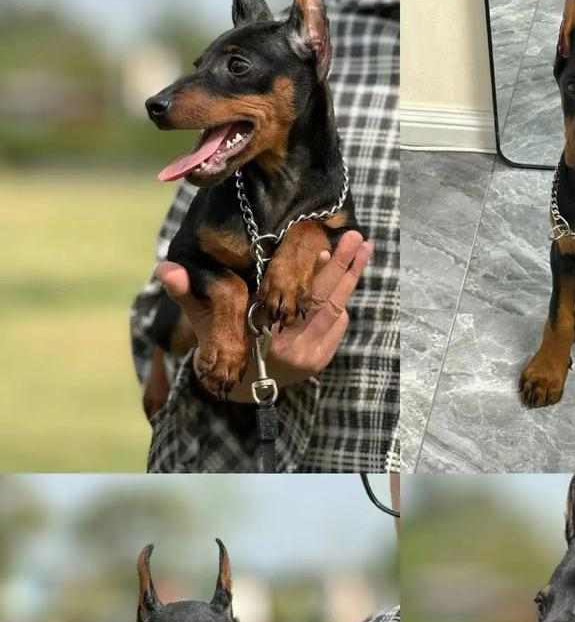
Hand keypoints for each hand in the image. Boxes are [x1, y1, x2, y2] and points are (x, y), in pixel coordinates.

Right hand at [154, 231, 372, 402]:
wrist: (239, 385)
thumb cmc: (219, 344)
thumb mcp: (202, 321)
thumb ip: (185, 294)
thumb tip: (165, 269)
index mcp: (269, 345)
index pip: (298, 306)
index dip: (314, 277)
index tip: (324, 247)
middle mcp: (296, 353)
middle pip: (327, 303)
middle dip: (343, 267)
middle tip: (356, 235)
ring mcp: (313, 358)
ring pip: (338, 310)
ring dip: (352, 277)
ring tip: (363, 245)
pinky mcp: (324, 359)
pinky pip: (338, 323)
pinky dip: (343, 296)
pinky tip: (352, 269)